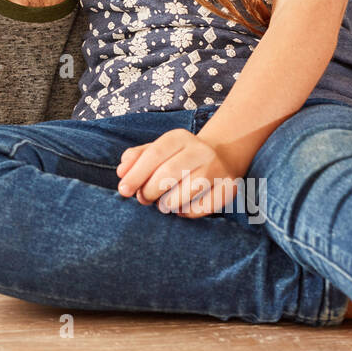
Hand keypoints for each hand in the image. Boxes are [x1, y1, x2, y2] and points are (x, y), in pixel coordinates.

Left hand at [115, 128, 249, 218]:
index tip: (123, 190)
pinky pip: (202, 208)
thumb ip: (136, 158)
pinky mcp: (229, 187)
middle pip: (168, 174)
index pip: (154, 154)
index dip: (136, 174)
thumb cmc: (178, 157)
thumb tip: (122, 171)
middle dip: (149, 191)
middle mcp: (200, 150)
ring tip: (163, 203)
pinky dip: (186, 212)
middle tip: (143, 199)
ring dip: (167, 204)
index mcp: (179, 137)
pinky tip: (181, 207)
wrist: (220, 155)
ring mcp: (217, 168)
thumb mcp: (157, 150)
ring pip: (185, 193)